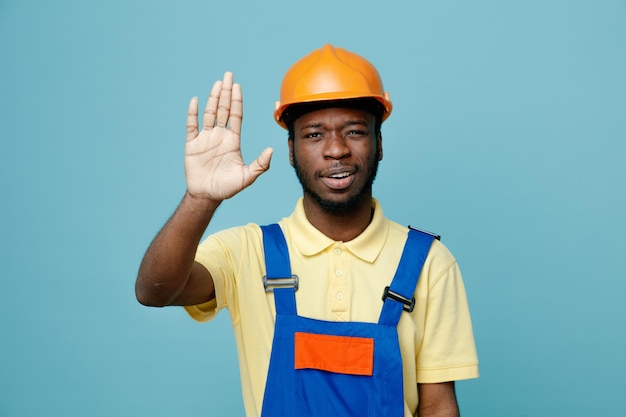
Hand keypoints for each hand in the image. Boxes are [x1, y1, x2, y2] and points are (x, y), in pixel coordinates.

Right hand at [185, 72, 272, 201]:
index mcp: (232, 140)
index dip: (237, 101)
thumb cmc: (228, 188)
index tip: (238, 86)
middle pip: (223, 109)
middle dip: (226, 92)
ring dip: (213, 98)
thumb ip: (260, 165)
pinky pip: (192, 125)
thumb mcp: (247, 177)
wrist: (207, 196)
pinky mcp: (192, 144)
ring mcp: (205, 138)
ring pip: (209, 113)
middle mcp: (219, 135)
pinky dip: (193, 113)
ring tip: (217, 83)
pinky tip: (195, 100)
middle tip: (228, 75)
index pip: (236, 115)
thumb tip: (272, 150)